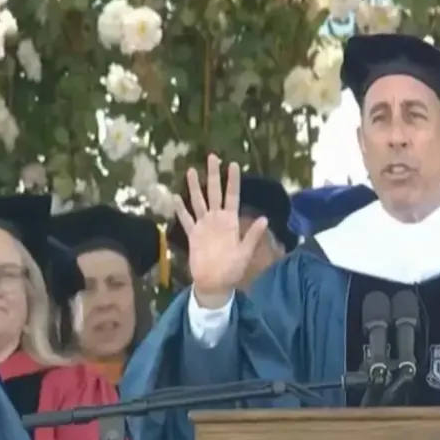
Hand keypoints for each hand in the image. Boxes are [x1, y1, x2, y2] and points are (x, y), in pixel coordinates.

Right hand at [175, 154, 266, 306]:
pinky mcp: (193, 235)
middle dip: (213, 175)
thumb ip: (252, 236)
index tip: (233, 164)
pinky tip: (175, 198)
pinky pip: (186, 220)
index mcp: (231, 222)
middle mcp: (217, 220)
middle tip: (211, 156)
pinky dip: (180, 210)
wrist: (215, 283)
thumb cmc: (233, 270)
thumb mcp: (245, 253)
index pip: (232, 196)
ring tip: (190, 170)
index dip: (232, 181)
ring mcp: (204, 226)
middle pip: (214, 192)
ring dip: (194, 187)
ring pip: (198, 201)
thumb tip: (264, 218)